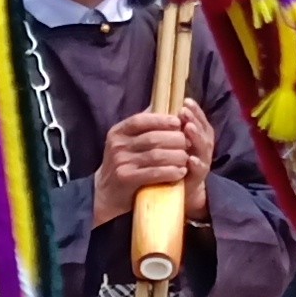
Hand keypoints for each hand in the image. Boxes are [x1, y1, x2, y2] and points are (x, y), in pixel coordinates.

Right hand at [91, 106, 210, 224]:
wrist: (107, 192)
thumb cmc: (123, 163)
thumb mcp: (126, 141)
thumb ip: (142, 124)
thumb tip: (162, 103)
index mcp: (118, 132)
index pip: (141, 120)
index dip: (162, 120)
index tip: (178, 122)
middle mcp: (117, 145)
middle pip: (153, 138)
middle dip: (175, 140)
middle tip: (188, 143)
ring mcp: (121, 163)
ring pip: (156, 155)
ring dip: (176, 156)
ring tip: (187, 158)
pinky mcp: (126, 179)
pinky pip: (154, 173)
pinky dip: (170, 171)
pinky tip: (181, 172)